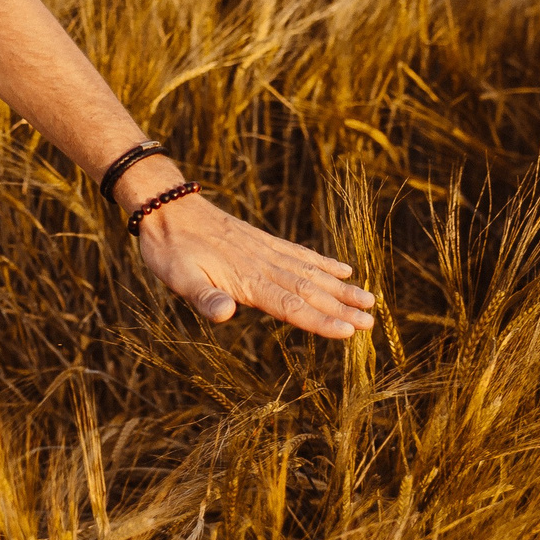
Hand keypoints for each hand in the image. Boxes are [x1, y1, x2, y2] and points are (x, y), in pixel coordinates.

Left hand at [134, 183, 375, 338]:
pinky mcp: (262, 242)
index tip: (350, 331)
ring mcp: (265, 250)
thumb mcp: (178, 279)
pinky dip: (322, 262)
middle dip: (341, 308)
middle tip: (372, 322)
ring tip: (369, 299)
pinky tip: (342, 269)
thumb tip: (227, 315)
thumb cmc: (171, 250)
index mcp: (247, 279)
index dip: (320, 320)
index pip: (291, 305)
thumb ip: (204, 298)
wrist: (167, 208)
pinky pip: (299, 253)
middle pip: (309, 290)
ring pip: (310, 272)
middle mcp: (263, 264)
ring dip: (340, 288)